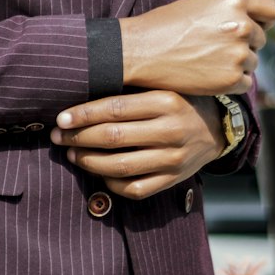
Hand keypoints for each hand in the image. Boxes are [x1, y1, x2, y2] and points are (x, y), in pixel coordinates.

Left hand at [50, 91, 227, 200]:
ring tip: (71, 154)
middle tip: (57, 136)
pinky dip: (111, 183)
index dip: (83, 115)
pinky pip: (135, 189)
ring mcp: (173, 159)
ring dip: (88, 162)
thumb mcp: (162, 86)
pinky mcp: (173, 180)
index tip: (60, 118)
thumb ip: (130, 89)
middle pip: (113, 138)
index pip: (114, 109)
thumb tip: (81, 90)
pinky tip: (97, 172)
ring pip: (120, 166)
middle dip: (78, 138)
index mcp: (166, 102)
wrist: (217, 128)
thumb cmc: (179, 100)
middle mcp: (171, 131)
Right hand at [119, 0, 274, 95]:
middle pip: (260, 39)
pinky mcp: (231, 79)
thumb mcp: (201, 4)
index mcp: (234, 1)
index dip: (264, 20)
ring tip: (205, 60)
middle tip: (213, 46)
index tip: (253, 26)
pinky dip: (230, 82)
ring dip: (235, 64)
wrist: (141, 51)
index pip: (273, 11)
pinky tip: (208, 75)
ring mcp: (238, 54)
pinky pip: (245, 83)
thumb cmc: (166, 24)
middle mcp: (242, 25)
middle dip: (243, 43)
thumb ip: (234, 5)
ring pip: (252, 62)